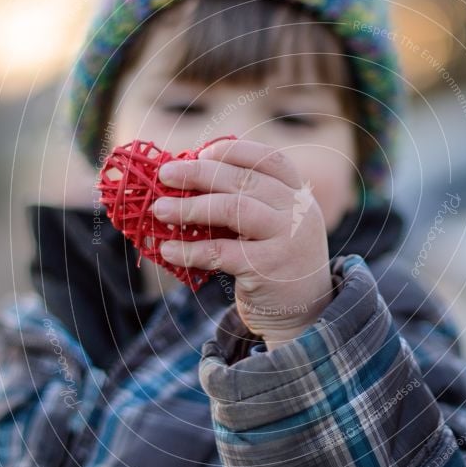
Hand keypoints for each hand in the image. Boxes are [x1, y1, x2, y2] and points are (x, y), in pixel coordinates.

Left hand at [151, 139, 333, 350]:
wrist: (306, 314)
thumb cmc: (278, 263)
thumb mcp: (277, 227)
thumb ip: (250, 203)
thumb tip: (188, 179)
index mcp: (299, 195)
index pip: (270, 159)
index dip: (234, 152)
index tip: (200, 153)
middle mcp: (297, 212)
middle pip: (244, 181)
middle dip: (199, 173)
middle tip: (165, 174)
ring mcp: (286, 239)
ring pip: (233, 209)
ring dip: (190, 207)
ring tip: (159, 210)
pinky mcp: (268, 269)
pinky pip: (221, 253)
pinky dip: (190, 250)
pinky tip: (168, 251)